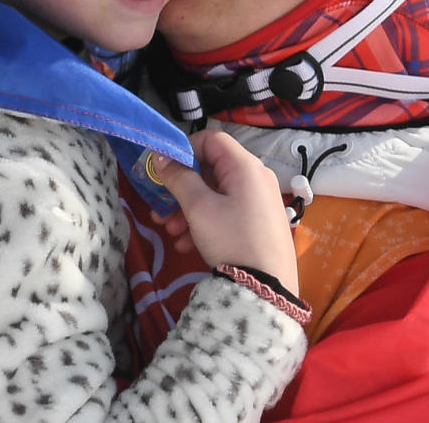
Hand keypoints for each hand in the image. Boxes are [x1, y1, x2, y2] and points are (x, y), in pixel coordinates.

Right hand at [150, 130, 297, 296]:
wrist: (267, 289)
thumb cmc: (231, 238)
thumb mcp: (199, 208)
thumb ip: (179, 178)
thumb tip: (161, 157)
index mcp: (245, 166)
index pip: (211, 139)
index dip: (186, 150)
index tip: (166, 171)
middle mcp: (256, 178)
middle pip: (212, 170)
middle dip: (182, 188)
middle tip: (161, 210)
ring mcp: (261, 201)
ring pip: (217, 194)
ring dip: (190, 209)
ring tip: (172, 232)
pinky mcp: (261, 222)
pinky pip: (229, 211)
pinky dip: (207, 221)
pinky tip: (188, 244)